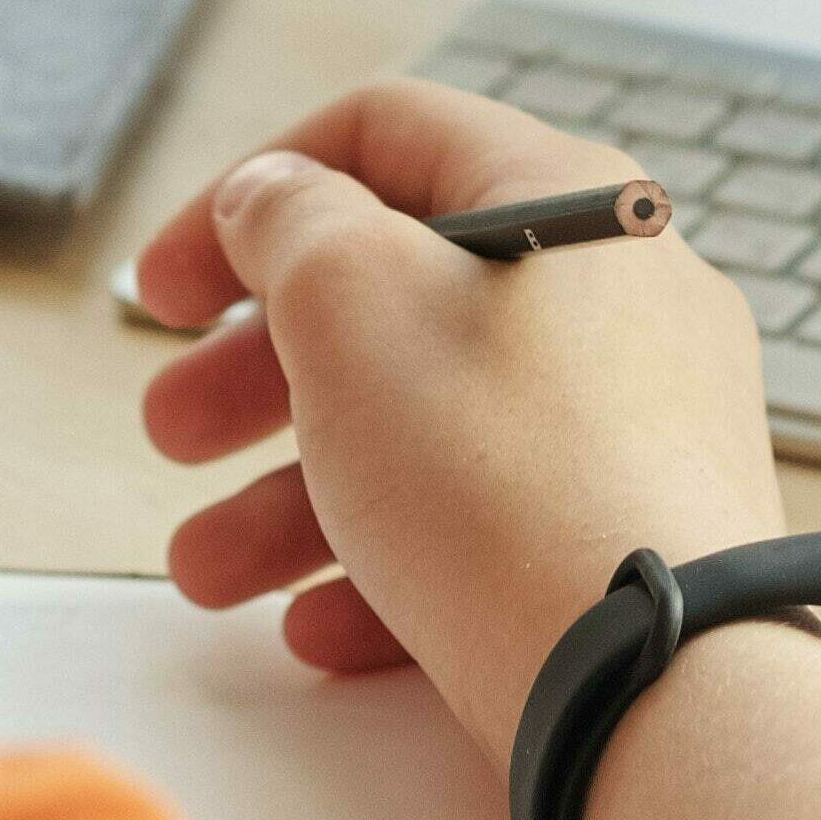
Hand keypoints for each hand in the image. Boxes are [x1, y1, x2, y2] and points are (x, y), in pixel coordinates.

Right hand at [127, 78, 791, 758]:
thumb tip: (277, 200)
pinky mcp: (637, 546)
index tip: (169, 292)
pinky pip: (492, 533)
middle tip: (174, 432)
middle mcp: (619, 302)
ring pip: (430, 434)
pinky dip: (390, 568)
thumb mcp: (350, 299)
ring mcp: (641, 430)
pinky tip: (320, 630)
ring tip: (209, 570)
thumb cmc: (507, 474)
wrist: (651, 682)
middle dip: (256, 373)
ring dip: (292, 497)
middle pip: (398, 302)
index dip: (250, 197)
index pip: (387, 137)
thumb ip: (289, 222)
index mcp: (563, 203)